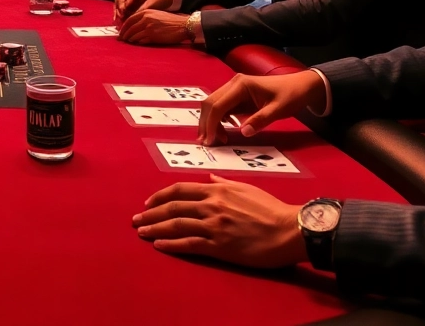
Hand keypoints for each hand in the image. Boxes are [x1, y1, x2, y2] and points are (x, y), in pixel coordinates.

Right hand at [114, 0, 171, 22]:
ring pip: (118, 8)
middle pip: (117, 1)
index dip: (121, 4)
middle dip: (117, 10)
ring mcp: (128, 2)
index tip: (123, 12)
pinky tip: (123, 25)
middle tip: (120, 18)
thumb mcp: (151, 3)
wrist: (165, 1)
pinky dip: (122, 19)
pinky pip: (123, 13)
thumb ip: (142, 9)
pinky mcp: (130, 9)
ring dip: (118, 15)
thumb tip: (133, 17)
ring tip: (120, 23)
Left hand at [118, 9, 193, 44]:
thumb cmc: (170, 21)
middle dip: (124, 35)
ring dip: (130, 40)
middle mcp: (145, 19)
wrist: (182, 25)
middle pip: (129, 28)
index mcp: (145, 12)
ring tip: (128, 42)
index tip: (121, 32)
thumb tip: (134, 26)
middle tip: (121, 39)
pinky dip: (138, 42)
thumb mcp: (156, 15)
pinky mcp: (152, 36)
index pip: (129, 20)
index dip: (123, 27)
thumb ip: (144, 18)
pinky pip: (141, 41)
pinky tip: (138, 43)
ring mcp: (148, 27)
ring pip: (133, 35)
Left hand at [132, 175, 306, 268]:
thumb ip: (224, 183)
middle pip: (173, 207)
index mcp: (218, 190)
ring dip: (155, 229)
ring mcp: (214, 226)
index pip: (181, 190)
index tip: (148, 202)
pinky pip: (189, 244)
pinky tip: (159, 246)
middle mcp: (212, 205)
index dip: (161, 196)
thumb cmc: (271, 209)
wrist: (289, 230)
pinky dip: (171, 244)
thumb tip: (209, 179)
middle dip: (151, 214)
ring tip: (141, 233)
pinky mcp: (219, 246)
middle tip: (136, 220)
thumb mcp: (246, 188)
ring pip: (177, 225)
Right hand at [196, 71, 325, 145]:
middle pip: (210, 103)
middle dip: (206, 123)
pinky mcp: (237, 96)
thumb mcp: (278, 109)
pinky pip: (221, 107)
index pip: (218, 105)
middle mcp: (233, 84)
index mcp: (241, 85)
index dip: (211, 124)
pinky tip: (224, 131)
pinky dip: (218, 120)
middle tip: (207, 143)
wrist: (301, 86)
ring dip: (210, 122)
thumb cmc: (291, 95)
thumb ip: (261, 120)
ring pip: (213, 105)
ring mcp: (234, 89)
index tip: (210, 141)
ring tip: (216, 139)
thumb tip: (243, 132)